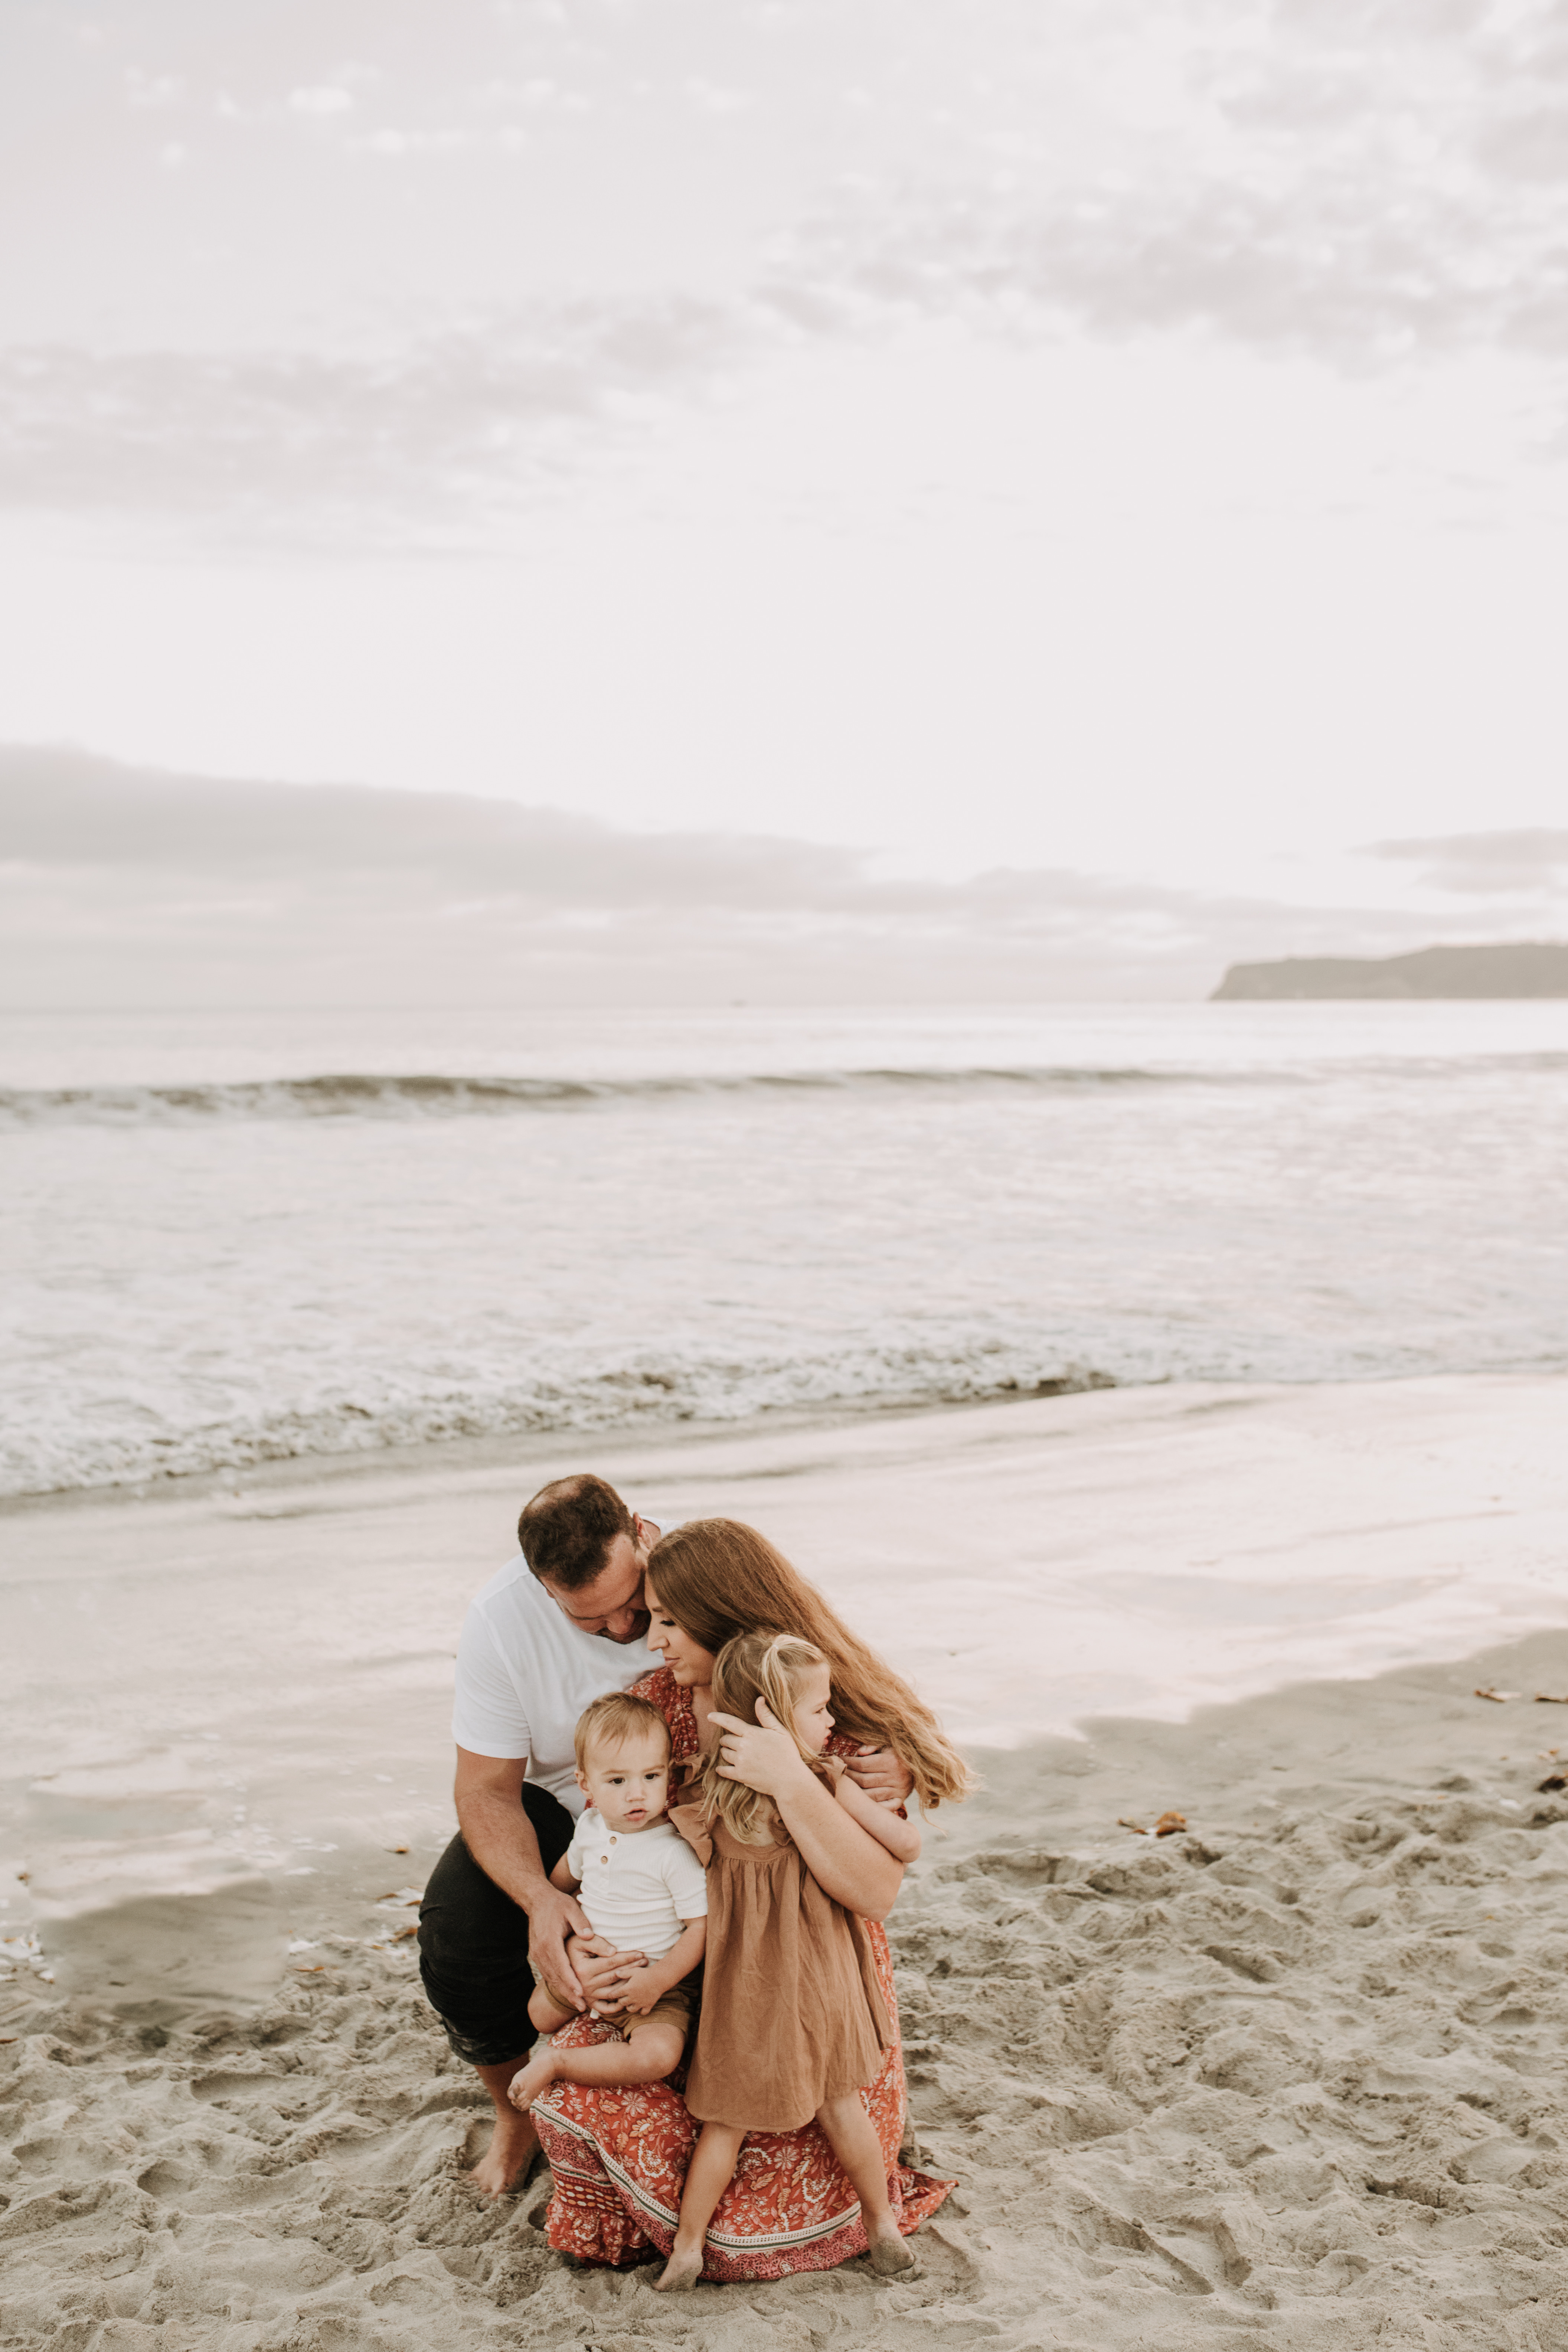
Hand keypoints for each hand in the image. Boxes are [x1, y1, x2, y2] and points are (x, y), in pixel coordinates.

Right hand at [525, 1881, 593, 2008]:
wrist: (536, 1900)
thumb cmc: (556, 1904)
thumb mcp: (571, 1909)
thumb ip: (581, 1923)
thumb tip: (589, 1936)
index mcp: (550, 1941)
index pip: (561, 1965)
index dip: (571, 1980)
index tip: (581, 1992)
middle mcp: (541, 1951)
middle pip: (555, 1976)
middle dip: (568, 1993)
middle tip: (582, 2006)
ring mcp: (537, 1954)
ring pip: (551, 1977)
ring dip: (563, 1991)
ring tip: (577, 2003)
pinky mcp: (537, 1954)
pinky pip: (548, 1973)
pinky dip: (557, 1983)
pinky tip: (567, 1991)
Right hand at [570, 1934, 646, 2016]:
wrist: (556, 1962)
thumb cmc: (570, 1946)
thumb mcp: (580, 1940)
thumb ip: (596, 1943)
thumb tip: (613, 1951)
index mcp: (583, 1969)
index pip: (611, 1962)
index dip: (627, 1957)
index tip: (641, 1952)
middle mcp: (585, 1985)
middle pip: (615, 1976)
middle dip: (632, 1968)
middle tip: (645, 1961)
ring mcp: (587, 1996)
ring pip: (613, 1992)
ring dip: (628, 1984)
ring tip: (641, 1974)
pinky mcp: (588, 2002)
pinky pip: (605, 2008)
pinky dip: (617, 2006)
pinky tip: (628, 1999)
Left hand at [617, 1961, 667, 2015]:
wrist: (659, 1978)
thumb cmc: (646, 1973)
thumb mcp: (634, 1971)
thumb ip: (624, 1973)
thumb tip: (615, 1973)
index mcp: (628, 1989)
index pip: (616, 1994)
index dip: (612, 1994)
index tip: (611, 1994)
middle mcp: (633, 1998)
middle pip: (622, 2003)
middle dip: (621, 2000)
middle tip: (622, 1997)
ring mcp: (640, 2003)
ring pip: (631, 2009)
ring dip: (629, 2006)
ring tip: (630, 2002)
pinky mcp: (648, 2005)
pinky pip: (642, 2012)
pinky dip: (641, 2011)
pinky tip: (641, 2006)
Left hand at [711, 1698, 814, 1798]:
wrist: (790, 1780)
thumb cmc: (787, 1753)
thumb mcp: (780, 1731)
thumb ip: (766, 1716)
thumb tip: (759, 1699)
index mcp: (752, 1733)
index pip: (730, 1722)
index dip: (718, 1718)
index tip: (709, 1716)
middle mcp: (743, 1746)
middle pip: (726, 1739)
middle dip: (729, 1739)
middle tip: (737, 1742)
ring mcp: (740, 1762)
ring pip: (724, 1753)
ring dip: (727, 1752)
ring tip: (737, 1755)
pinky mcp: (740, 1775)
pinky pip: (723, 1770)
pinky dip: (721, 1769)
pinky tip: (722, 1768)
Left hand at [844, 1744, 913, 1807]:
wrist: (921, 1766)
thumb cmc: (898, 1753)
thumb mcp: (888, 1744)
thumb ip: (873, 1745)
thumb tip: (859, 1752)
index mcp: (891, 1761)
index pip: (862, 1764)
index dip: (848, 1763)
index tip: (838, 1761)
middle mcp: (896, 1777)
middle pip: (864, 1780)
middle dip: (848, 1777)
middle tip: (838, 1773)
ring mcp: (898, 1791)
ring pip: (870, 1795)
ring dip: (855, 1793)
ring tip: (844, 1787)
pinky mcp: (900, 1800)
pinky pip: (882, 1807)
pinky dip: (870, 1806)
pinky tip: (858, 1802)